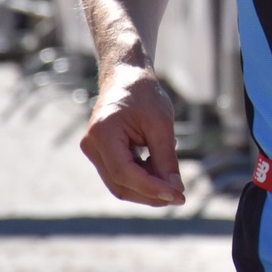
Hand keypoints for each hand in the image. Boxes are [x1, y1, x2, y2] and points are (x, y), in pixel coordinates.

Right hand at [78, 67, 185, 206]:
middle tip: (179, 195)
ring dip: (147, 188)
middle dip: (150, 194)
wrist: (125, 76)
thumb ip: (166, 158)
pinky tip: (159, 169)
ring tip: (171, 179)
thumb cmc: (144, 94)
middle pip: (120, 185)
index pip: (124, 173)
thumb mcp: (161, 124)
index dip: (151, 188)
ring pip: (120, 185)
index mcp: (103, 133)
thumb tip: (175, 190)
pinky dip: (141, 178)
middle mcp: (91, 145)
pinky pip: (120, 175)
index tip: (177, 195)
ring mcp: (93, 151)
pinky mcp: (100, 154)